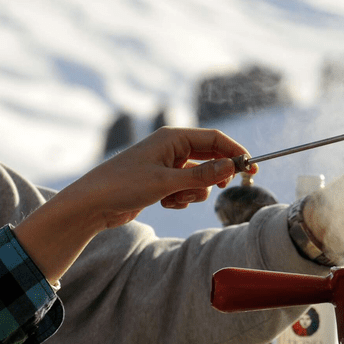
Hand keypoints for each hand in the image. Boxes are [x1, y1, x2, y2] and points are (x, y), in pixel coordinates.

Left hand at [60, 126, 252, 226]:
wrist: (92, 205)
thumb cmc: (123, 185)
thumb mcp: (166, 182)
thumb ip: (201, 175)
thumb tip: (231, 167)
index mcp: (173, 138)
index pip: (215, 139)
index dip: (235, 152)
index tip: (251, 168)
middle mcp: (172, 148)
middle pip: (210, 157)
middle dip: (216, 174)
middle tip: (227, 186)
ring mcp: (167, 166)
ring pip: (199, 178)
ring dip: (194, 192)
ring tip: (174, 198)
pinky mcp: (162, 183)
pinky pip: (186, 190)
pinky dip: (181, 199)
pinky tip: (165, 203)